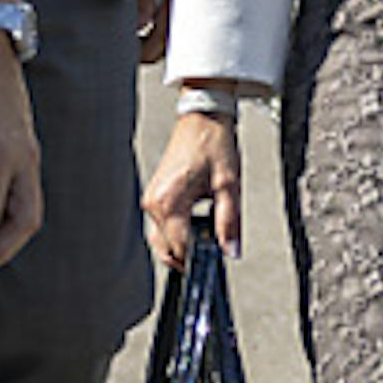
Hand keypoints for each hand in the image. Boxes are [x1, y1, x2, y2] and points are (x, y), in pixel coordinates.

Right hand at [142, 107, 243, 266]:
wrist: (202, 118)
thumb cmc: (214, 145)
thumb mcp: (229, 185)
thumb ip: (229, 222)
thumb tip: (231, 250)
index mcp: (170, 201)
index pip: (178, 248)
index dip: (197, 261)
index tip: (214, 263)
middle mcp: (154, 202)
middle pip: (166, 248)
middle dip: (188, 256)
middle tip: (213, 251)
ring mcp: (151, 199)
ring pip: (161, 239)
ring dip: (182, 245)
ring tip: (206, 234)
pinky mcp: (154, 195)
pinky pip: (162, 225)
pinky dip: (177, 232)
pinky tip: (196, 224)